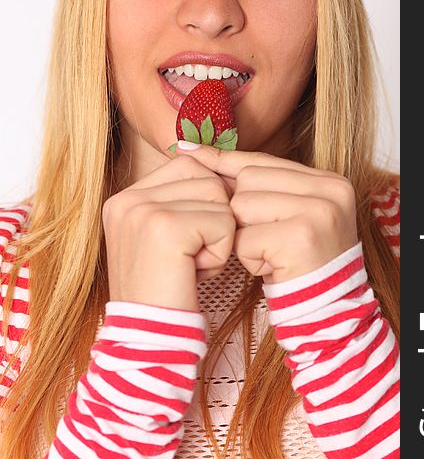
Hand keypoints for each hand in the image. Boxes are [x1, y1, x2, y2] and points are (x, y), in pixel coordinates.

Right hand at [102, 154, 236, 310]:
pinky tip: (194, 272)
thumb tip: (215, 160)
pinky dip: (219, 253)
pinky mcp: (163, 226)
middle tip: (189, 256)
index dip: (206, 202)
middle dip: (214, 219)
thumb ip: (183, 197)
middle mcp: (127, 197)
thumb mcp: (166, 235)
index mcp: (125, 197)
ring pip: (219, 198)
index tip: (188, 240)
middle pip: (207, 178)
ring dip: (219, 236)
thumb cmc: (168, 289)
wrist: (149, 339)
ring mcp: (141, 209)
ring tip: (190, 264)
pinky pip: (223, 222)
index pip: (189, 166)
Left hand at [176, 145, 357, 284]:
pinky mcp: (300, 238)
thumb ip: (257, 184)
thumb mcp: (286, 215)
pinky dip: (249, 258)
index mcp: (329, 180)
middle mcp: (330, 190)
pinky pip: (245, 238)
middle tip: (267, 239)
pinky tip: (272, 269)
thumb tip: (196, 152)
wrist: (328, 314)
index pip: (263, 161)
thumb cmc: (299, 263)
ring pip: (242, 206)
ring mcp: (318, 212)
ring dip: (245, 236)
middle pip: (248, 180)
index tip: (188, 150)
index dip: (226, 162)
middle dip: (242, 212)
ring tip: (272, 254)